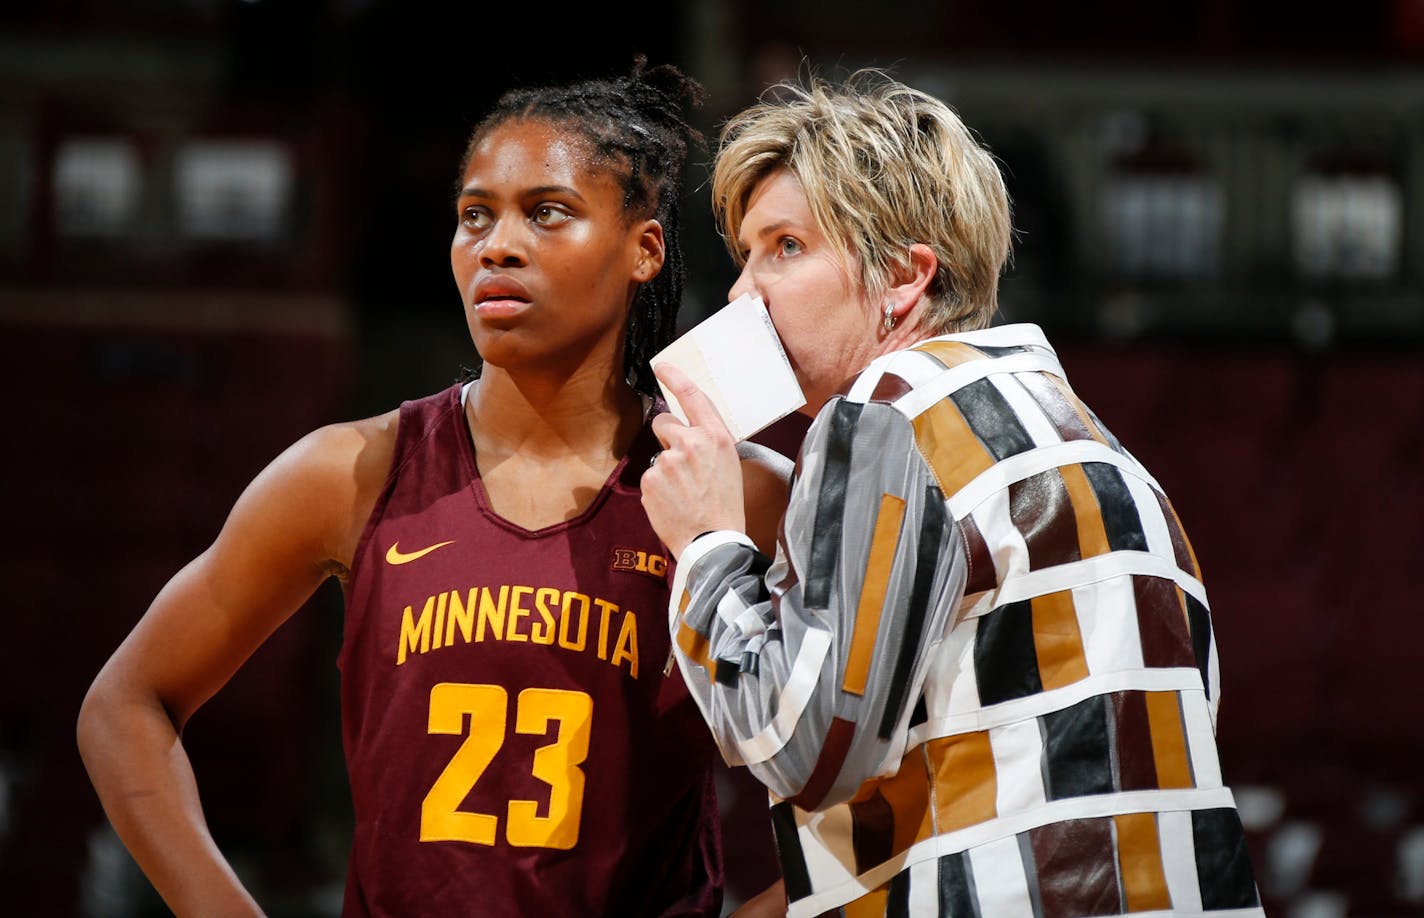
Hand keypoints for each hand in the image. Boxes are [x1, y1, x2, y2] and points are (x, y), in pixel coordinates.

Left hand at [641, 363, 745, 557]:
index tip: (661, 366)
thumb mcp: (728, 464)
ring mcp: (667, 461)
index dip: (675, 377)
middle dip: (667, 438)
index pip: (692, 396)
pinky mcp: (650, 480)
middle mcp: (690, 443)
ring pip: (657, 456)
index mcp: (715, 437)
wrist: (713, 540)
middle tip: (681, 465)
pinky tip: (673, 503)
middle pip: (663, 423)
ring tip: (684, 493)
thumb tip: (687, 433)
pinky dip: (658, 489)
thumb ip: (706, 443)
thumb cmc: (725, 505)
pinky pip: (650, 478)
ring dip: (666, 470)